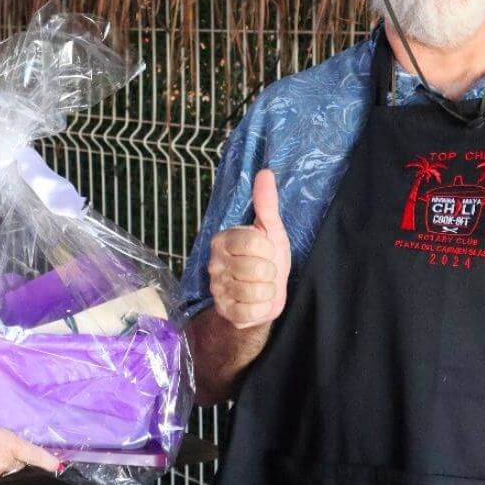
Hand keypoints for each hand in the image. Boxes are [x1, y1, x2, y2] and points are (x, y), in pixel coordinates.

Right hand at [207, 169, 291, 328]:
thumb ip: (266, 203)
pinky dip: (261, 309)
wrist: (263, 294)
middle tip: (265, 271)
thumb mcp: (270, 229)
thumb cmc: (266, 259)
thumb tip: (265, 172)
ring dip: (267, 291)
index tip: (268, 251)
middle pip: (256, 269)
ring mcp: (217, 289)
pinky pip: (250, 312)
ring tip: (262, 286)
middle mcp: (215, 264)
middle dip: (270, 272)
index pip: (252, 243)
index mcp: (223, 240)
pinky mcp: (225, 311)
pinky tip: (257, 302)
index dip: (269, 249)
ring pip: (255, 291)